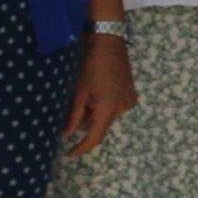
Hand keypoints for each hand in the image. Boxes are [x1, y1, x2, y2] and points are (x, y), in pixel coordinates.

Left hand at [63, 30, 136, 155]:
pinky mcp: (131, 95)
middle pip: (101, 126)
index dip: (82, 148)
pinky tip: (98, 91)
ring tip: (85, 96)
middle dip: (85, 123)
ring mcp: (129, 102)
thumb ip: (72, 116)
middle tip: (72, 110)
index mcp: (108, 110)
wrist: (109, 43)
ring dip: (95, 113)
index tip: (69, 154)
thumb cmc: (90, 66)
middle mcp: (122, 109)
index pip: (95, 138)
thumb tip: (65, 134)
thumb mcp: (78, 92)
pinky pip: (115, 108)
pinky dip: (104, 106)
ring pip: (107, 117)